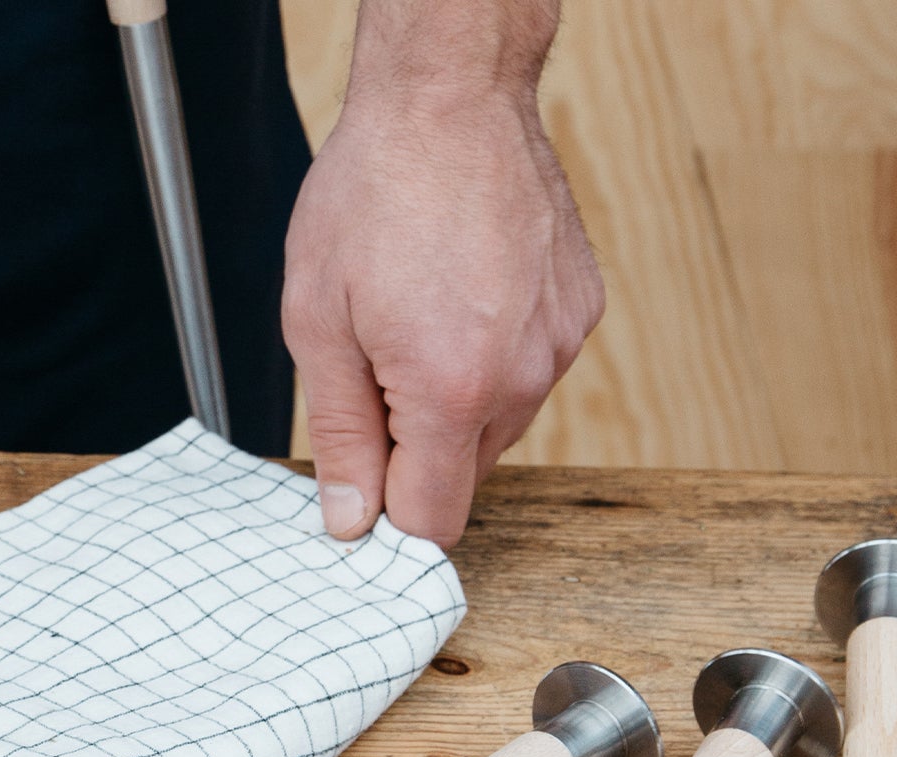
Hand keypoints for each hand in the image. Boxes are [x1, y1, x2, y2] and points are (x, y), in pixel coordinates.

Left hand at [283, 6, 601, 548]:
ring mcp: (559, 345)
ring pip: (494, 430)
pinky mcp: (578, 312)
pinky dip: (488, 360)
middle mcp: (521, 378)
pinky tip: (458, 301)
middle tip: (374, 376)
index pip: (432, 521)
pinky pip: (526, 375)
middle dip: (412, 455)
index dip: (387, 516)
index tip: (359, 488)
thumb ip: (339, 437)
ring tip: (415, 326)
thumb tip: (349, 519)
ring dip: (449, 407)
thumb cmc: (373, 193)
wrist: (449, 96)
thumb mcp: (318, 325)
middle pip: (462, 480)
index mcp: (451, 390)